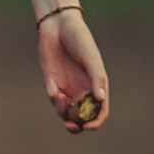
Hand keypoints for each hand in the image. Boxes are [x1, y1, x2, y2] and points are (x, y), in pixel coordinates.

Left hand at [38, 7, 108, 131]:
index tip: (88, 126)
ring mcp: (68, 87)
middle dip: (77, 125)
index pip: (99, 111)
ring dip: (63, 112)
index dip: (95, 122)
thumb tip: (100, 99)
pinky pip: (54, 98)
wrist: (58, 27)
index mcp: (96, 85)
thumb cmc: (79, 39)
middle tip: (70, 125)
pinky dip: (54, 97)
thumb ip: (96, 78)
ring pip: (66, 112)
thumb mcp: (90, 58)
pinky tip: (53, 85)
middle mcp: (83, 89)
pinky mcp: (53, 83)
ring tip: (59, 98)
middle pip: (82, 117)